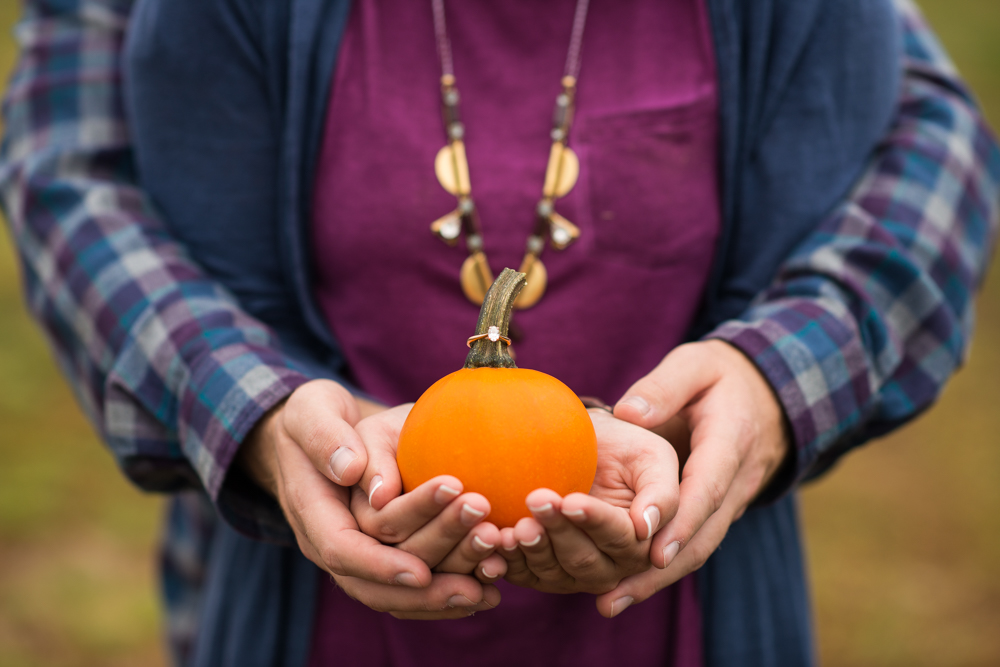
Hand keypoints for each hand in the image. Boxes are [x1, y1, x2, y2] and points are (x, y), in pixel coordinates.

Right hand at [238, 380, 498, 618]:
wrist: (323, 435)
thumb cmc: (319, 416)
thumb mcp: (315, 411)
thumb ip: (326, 437)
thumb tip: (352, 471)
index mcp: (313, 512)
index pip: (343, 551)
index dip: (381, 566)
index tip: (422, 571)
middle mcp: (333, 545)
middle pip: (377, 582)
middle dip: (432, 577)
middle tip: (484, 545)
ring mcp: (359, 556)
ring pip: (398, 594)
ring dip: (448, 591)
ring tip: (496, 571)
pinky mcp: (385, 558)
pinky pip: (412, 589)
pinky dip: (449, 594)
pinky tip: (490, 589)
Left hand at [496, 410, 679, 593]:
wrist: (587, 447)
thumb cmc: (625, 448)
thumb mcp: (652, 458)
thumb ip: (660, 493)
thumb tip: (645, 528)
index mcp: (645, 542)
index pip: (621, 538)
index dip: (594, 521)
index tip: (571, 500)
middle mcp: (614, 567)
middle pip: (585, 560)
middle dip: (559, 532)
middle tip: (536, 500)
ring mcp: (579, 575)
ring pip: (555, 572)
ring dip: (533, 549)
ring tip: (514, 524)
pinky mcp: (546, 575)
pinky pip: (527, 576)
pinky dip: (509, 562)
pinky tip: (496, 541)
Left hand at [593, 340, 790, 616]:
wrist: (767, 395)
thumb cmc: (720, 377)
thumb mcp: (696, 364)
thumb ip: (664, 386)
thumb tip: (629, 413)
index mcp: (731, 439)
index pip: (708, 486)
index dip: (682, 520)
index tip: (654, 551)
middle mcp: (735, 480)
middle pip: (703, 534)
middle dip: (660, 570)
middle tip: (615, 596)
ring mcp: (731, 501)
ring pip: (699, 548)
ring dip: (657, 580)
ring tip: (610, 603)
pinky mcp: (718, 512)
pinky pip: (694, 543)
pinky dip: (662, 569)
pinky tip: (624, 586)